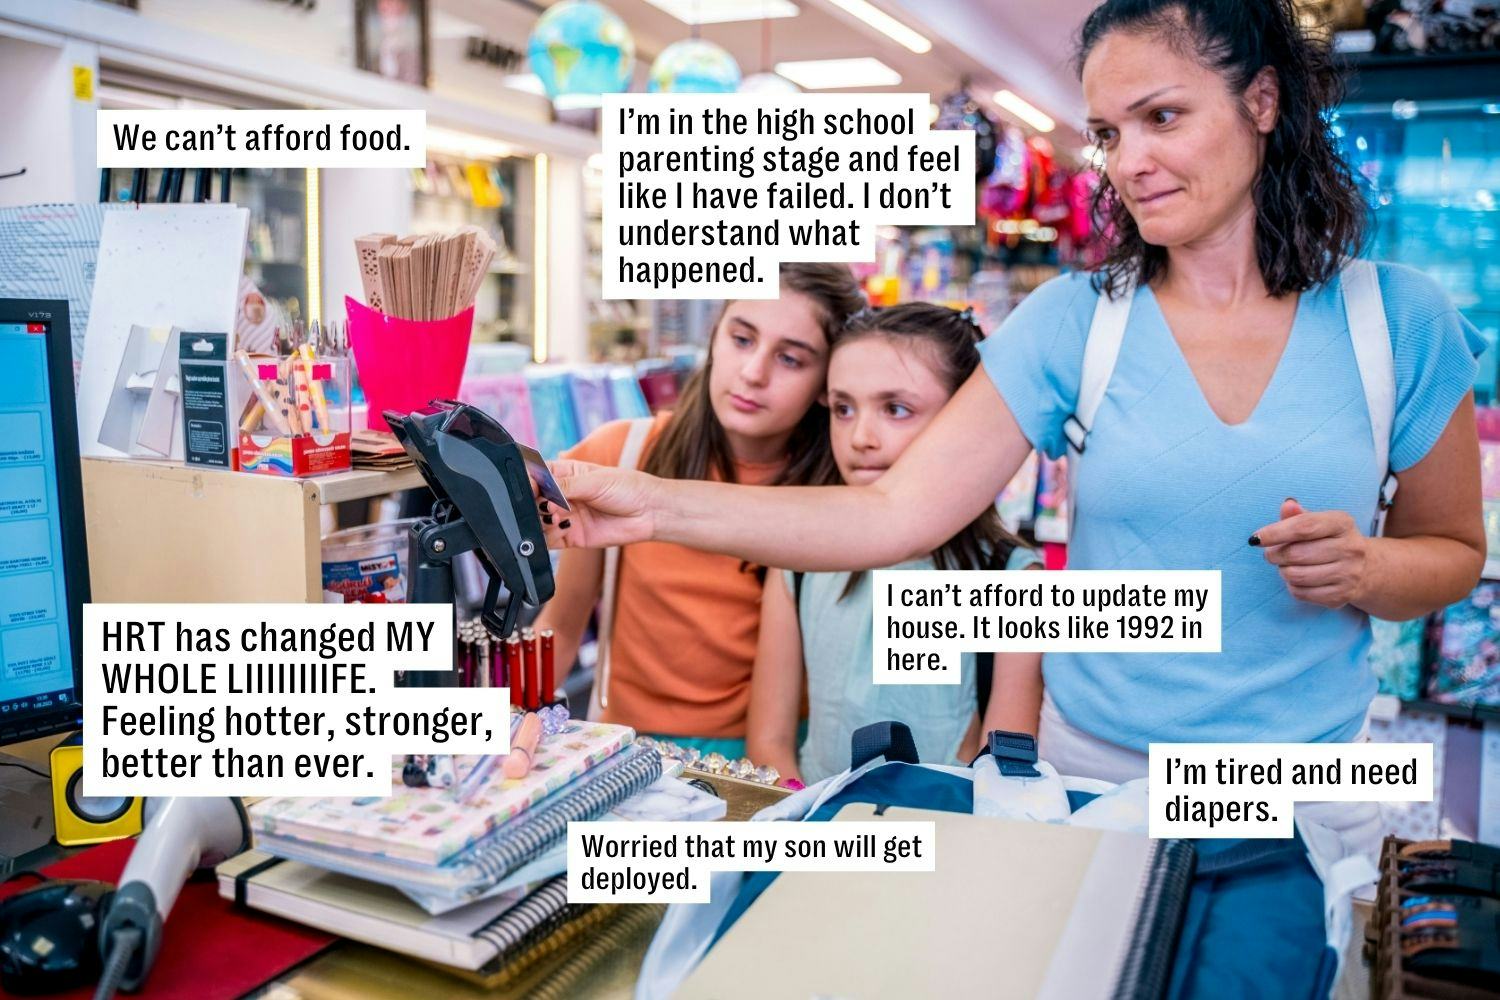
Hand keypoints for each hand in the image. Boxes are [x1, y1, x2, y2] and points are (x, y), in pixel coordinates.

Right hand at [536, 459, 659, 549]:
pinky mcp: (570, 536)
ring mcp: (565, 516)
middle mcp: (562, 495)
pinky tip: (550, 534)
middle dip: (531, 504)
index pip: (537, 475)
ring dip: (536, 522)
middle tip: (542, 506)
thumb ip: (566, 487)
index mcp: (565, 474)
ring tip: (551, 519)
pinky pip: (549, 540)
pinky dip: (543, 540)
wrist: (649, 513)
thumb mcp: (595, 481)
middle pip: (533, 499)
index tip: (527, 487)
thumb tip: (542, 492)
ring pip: (538, 521)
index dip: (528, 481)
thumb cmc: (627, 488)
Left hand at [1251, 498, 1370, 608]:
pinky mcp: (1341, 596)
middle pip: (1295, 554)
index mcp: (1343, 523)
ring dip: (1282, 571)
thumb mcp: (1320, 522)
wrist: (1367, 568)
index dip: (1275, 533)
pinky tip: (1299, 579)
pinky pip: (1301, 593)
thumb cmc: (1331, 540)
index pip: (1304, 527)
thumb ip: (1299, 516)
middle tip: (1272, 553)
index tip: (1256, 539)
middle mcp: (1351, 548)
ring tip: (1286, 565)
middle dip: (1274, 554)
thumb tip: (1287, 505)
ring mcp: (1348, 574)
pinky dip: (1292, 586)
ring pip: (1296, 576)